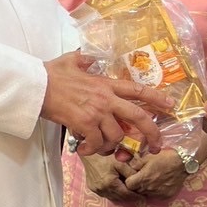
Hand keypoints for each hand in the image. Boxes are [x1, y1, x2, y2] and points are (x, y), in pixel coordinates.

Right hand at [42, 52, 169, 155]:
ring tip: (100, 147)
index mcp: (105, 84)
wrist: (36, 85)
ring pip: (117, 136)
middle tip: (156, 146)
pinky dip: (93, 149)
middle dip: (152, 133)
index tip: (170, 105)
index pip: (136, 89)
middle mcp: (106, 98)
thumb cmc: (51, 73)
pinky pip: (97, 143)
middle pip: (138, 117)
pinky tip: (85, 148)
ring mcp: (96, 112)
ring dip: (111, 145)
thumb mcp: (71, 60)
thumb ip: (84, 60)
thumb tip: (89, 57)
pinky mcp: (84, 124)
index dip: (156, 98)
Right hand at [83, 154, 139, 201]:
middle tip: (138, 195)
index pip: (126, 195)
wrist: (89, 154)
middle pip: (120, 198)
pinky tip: (117, 189)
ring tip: (129, 192)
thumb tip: (140, 182)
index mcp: (110, 184)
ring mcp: (97, 190)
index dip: (136, 196)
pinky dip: (113, 193)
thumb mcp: (120, 163)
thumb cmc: (105, 156)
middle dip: (129, 197)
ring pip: (113, 197)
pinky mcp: (93, 188)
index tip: (143, 196)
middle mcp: (103, 190)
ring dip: (121, 196)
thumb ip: (130, 173)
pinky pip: (106, 194)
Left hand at [124, 149, 189, 199]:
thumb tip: (129, 167)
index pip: (128, 185)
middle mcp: (149, 188)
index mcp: (143, 178)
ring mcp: (158, 194)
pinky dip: (155, 191)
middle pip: (137, 190)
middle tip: (141, 177)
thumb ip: (136, 164)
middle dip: (137, 185)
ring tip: (151, 180)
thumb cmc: (164, 158)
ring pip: (146, 194)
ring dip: (146, 188)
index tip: (132, 176)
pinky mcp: (166, 196)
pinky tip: (159, 183)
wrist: (182, 163)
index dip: (129, 181)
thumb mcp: (147, 157)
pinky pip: (156, 196)